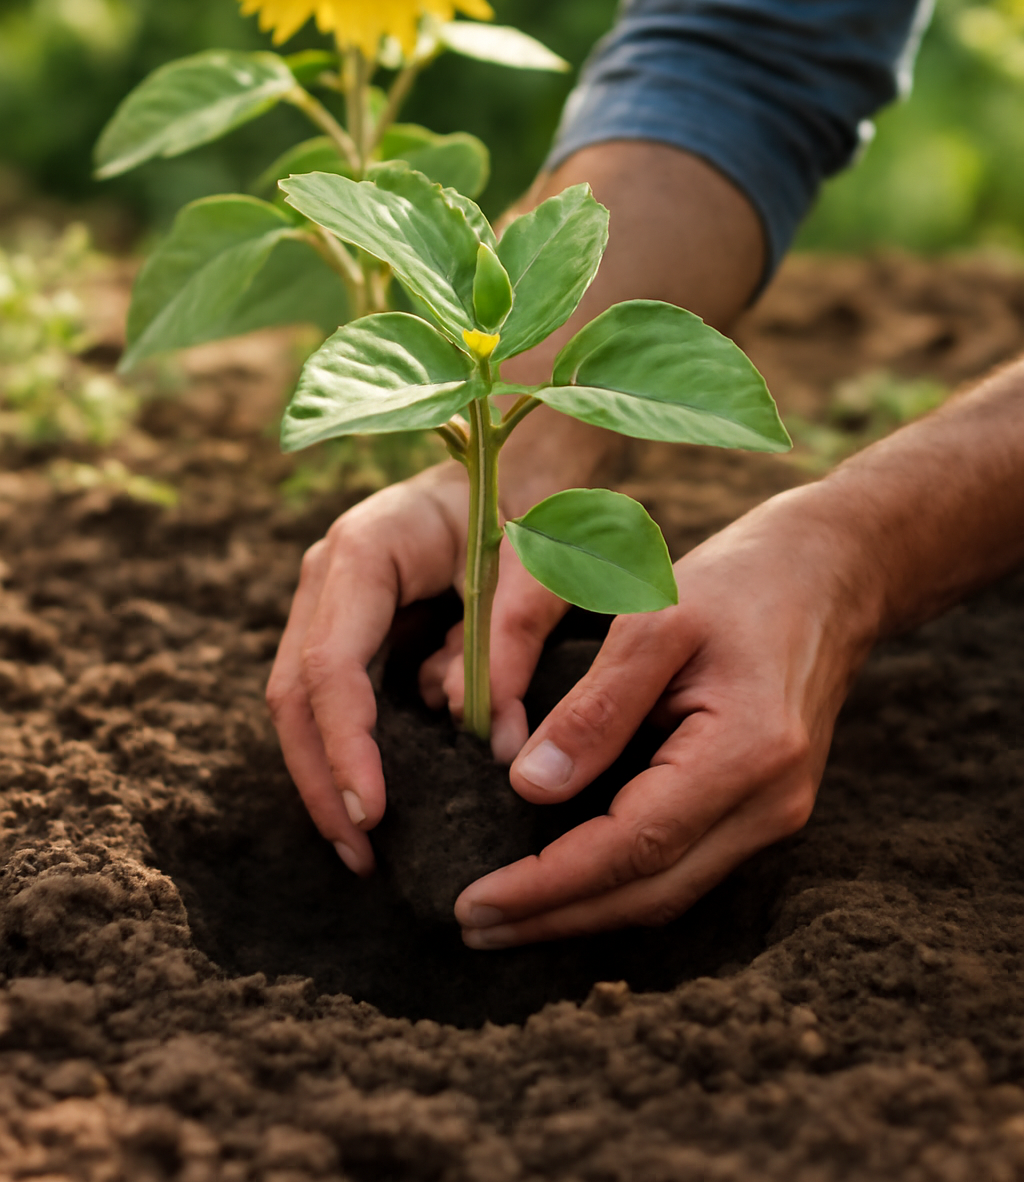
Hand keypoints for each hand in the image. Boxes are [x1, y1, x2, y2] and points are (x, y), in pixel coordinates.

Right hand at [264, 433, 592, 873]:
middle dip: (322, 778)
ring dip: (327, 774)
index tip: (372, 814)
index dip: (345, 746)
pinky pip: (333, 697)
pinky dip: (348, 750)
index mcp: (365, 550)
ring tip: (364, 849)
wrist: (520, 459)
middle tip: (362, 855)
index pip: (332, 666)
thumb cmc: (531, 500)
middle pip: (295, 693)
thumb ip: (512, 642)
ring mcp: (331, 601)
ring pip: (302, 703)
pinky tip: (375, 804)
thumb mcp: (536, 564)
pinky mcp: (350, 625)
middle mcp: (330, 576)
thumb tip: (496, 744)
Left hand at [454, 484, 881, 945]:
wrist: (831, 575)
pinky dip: (621, 882)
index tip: (475, 903)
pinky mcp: (765, 808)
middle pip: (650, 892)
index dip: (549, 885)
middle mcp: (770, 803)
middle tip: (472, 927)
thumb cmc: (740, 582)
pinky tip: (568, 881)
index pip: (632, 847)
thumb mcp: (655, 619)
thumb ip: (595, 707)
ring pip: (669, 891)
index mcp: (746, 752)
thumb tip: (530, 788)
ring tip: (505, 917)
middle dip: (557, 918)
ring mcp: (775, 814)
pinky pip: (685, 865)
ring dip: (585, 911)